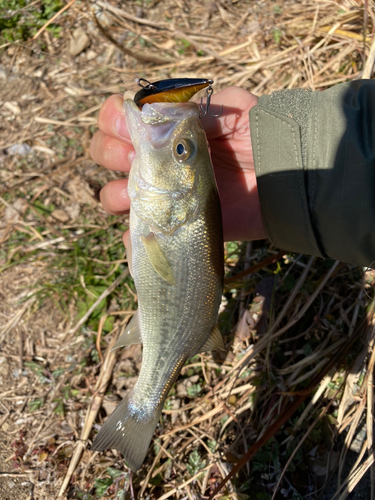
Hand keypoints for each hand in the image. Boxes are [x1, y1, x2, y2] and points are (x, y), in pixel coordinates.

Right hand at [89, 86, 265, 242]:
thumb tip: (155, 116)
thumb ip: (193, 107)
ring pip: (117, 194)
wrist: (284, 180)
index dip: (114, 121)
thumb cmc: (259, 139)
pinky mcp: (176, 224)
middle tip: (132, 158)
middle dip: (109, 152)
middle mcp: (160, 161)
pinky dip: (132, 235)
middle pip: (110, 155)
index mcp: (167, 130)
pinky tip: (139, 230)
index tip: (126, 126)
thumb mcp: (231, 108)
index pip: (123, 121)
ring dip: (115, 193)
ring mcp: (165, 195)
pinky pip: (141, 234)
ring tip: (133, 195)